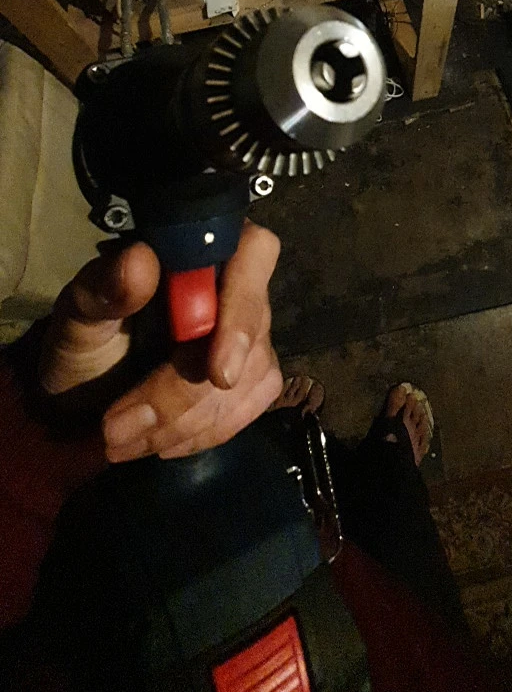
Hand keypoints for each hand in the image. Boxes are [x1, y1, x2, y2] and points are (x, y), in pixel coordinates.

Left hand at [39, 221, 282, 461]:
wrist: (83, 398)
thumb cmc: (82, 345)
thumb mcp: (77, 317)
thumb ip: (103, 288)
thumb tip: (139, 261)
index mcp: (196, 249)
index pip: (253, 255)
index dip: (242, 311)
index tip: (215, 373)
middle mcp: (234, 282)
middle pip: (250, 330)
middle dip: (186, 392)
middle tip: (120, 427)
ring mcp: (250, 330)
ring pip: (250, 377)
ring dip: (186, 421)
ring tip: (122, 440)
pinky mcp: (253, 373)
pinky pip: (251, 406)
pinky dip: (204, 433)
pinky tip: (162, 441)